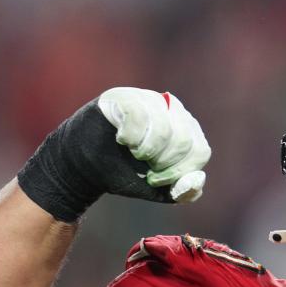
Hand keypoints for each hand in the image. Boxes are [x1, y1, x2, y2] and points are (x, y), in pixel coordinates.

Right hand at [18, 88, 210, 222]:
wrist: (85, 167)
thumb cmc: (124, 172)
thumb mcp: (158, 189)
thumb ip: (182, 190)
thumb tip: (198, 179)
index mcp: (186, 130)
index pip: (200, 151)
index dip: (180, 172)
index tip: (157, 180)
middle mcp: (172, 109)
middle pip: (184, 140)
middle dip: (164, 163)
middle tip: (145, 167)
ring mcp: (149, 99)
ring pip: (165, 128)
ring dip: (147, 151)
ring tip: (134, 152)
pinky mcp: (125, 96)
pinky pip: (140, 117)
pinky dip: (131, 138)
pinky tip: (121, 139)